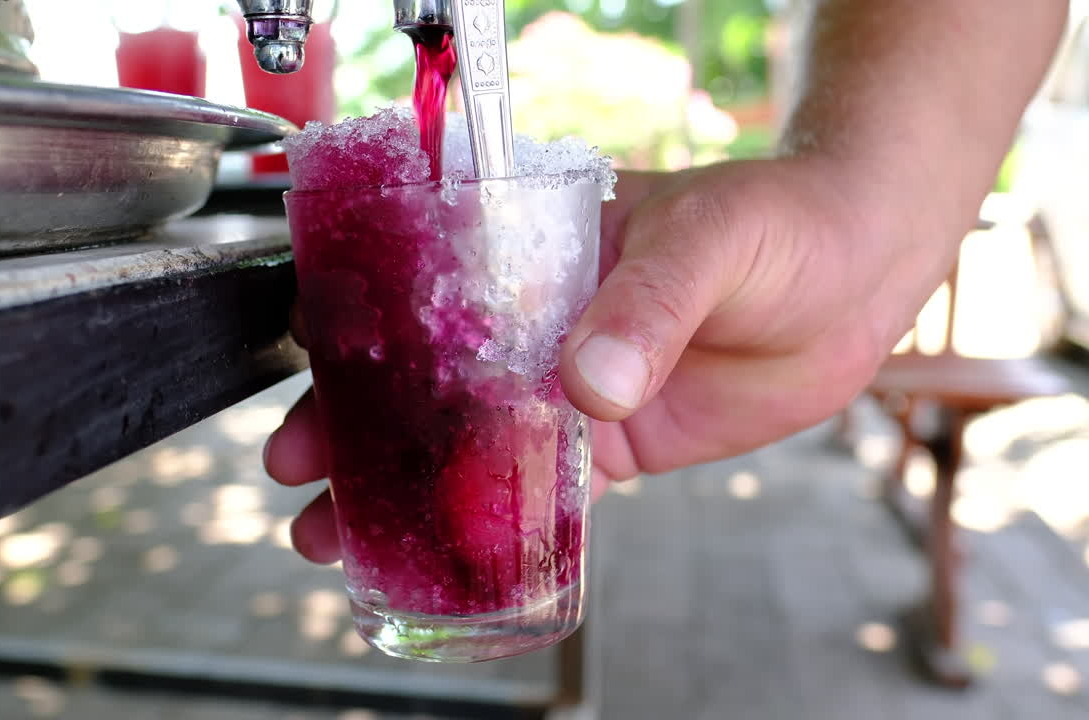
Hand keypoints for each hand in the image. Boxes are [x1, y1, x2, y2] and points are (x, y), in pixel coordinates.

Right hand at [264, 158, 956, 563]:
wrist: (861, 269)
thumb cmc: (783, 219)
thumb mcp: (708, 241)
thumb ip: (647, 306)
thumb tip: (588, 385)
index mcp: (537, 248)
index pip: (425, 281)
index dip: (358, 324)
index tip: (306, 358)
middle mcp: (541, 319)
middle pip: (428, 374)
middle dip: (356, 421)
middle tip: (300, 465)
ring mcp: (574, 383)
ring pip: (473, 440)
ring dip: (409, 484)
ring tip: (342, 529)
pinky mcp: (617, 440)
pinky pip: (549, 488)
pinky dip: (501, 522)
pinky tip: (453, 553)